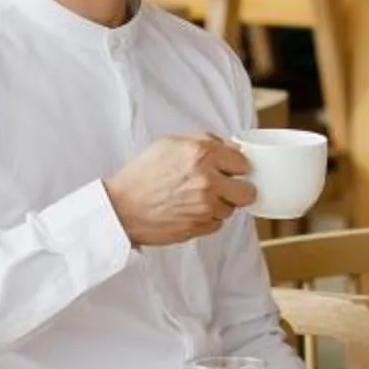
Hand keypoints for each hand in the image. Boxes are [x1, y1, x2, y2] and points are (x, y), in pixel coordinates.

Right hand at [103, 134, 256, 247]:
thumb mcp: (169, 144)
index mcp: (202, 153)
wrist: (121, 208)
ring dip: (220, 205)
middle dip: (238, 189)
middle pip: (248, 191)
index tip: (229, 170)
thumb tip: (228, 146)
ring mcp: (205, 206)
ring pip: (232, 209)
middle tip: (225, 188)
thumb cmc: (141, 175)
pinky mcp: (200, 226)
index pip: (243, 162)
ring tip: (197, 200)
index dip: (235, 166)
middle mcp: (208, 180)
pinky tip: (190, 211)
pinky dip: (208, 219)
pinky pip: (218, 224)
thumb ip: (203, 141)